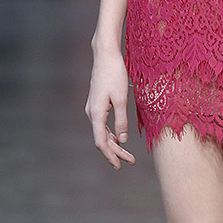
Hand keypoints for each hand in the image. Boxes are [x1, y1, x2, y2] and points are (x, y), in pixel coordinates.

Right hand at [85, 46, 135, 169]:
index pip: (101, 142)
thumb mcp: (121, 99)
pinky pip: (103, 124)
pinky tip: (119, 138)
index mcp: (96, 114)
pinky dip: (111, 134)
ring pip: (102, 132)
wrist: (105, 56)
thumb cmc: (114, 75)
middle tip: (131, 161)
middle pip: (102, 139)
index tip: (119, 166)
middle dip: (116, 152)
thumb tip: (122, 140)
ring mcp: (93, 108)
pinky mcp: (97, 104)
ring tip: (128, 154)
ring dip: (115, 144)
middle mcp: (91, 113)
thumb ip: (122, 121)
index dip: (110, 155)